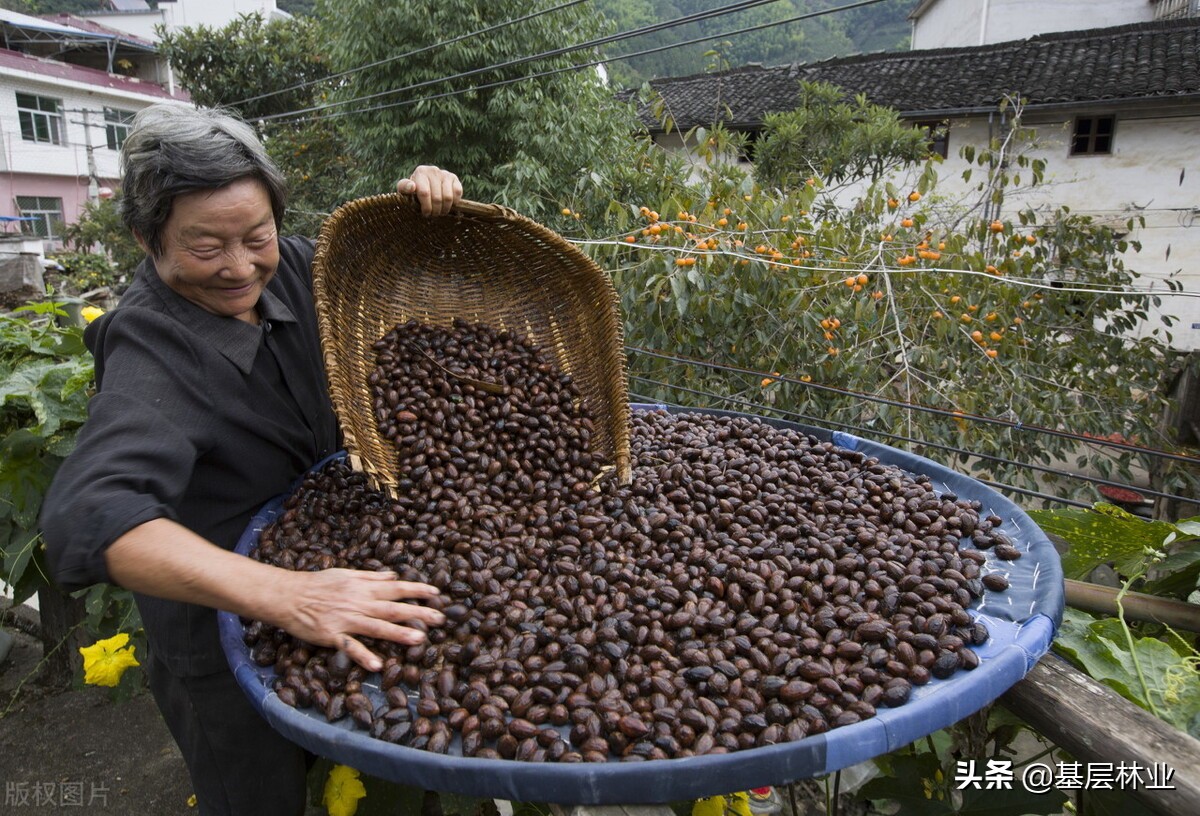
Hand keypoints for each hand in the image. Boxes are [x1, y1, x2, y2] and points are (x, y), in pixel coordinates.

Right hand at [272, 568, 444, 670]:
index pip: (396, 588)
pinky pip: (350, 647)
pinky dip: (364, 655)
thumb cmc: (317, 584)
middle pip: (393, 608)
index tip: (437, 593)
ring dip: (399, 633)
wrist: (289, 596)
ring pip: (377, 627)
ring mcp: (346, 619)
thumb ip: (371, 576)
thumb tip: (394, 576)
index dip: (417, 589)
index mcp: (363, 587)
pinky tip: (378, 664)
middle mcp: (358, 602)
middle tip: (440, 619)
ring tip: (420, 639)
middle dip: (418, 613)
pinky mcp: (332, 636)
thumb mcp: (346, 573)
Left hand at [397, 166, 462, 215]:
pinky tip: (447, 204)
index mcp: (421, 172)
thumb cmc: (413, 190)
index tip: (426, 213)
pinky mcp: (454, 178)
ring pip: (448, 197)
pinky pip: (457, 193)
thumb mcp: (404, 189)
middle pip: (437, 198)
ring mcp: (445, 173)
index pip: (425, 193)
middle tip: (433, 214)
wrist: (426, 184)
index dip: (426, 207)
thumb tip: (412, 187)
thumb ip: (404, 187)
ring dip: (444, 209)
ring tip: (440, 212)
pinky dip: (454, 202)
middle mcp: (433, 170)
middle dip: (435, 210)